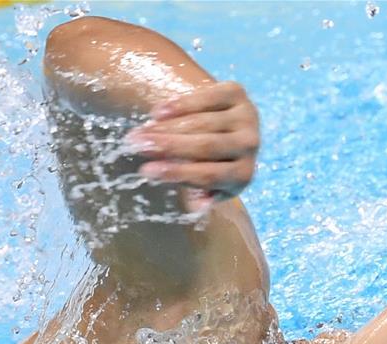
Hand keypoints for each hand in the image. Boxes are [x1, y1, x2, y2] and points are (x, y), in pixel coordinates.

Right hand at [126, 81, 259, 197]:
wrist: (229, 128)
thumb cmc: (210, 163)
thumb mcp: (208, 186)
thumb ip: (199, 195)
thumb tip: (196, 207)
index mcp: (243, 174)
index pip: (209, 175)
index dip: (176, 173)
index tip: (146, 170)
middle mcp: (250, 145)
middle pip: (205, 146)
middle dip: (167, 145)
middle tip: (136, 144)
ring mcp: (248, 117)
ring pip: (202, 122)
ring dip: (167, 126)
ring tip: (141, 131)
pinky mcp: (238, 93)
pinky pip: (207, 97)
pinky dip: (181, 104)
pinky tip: (158, 112)